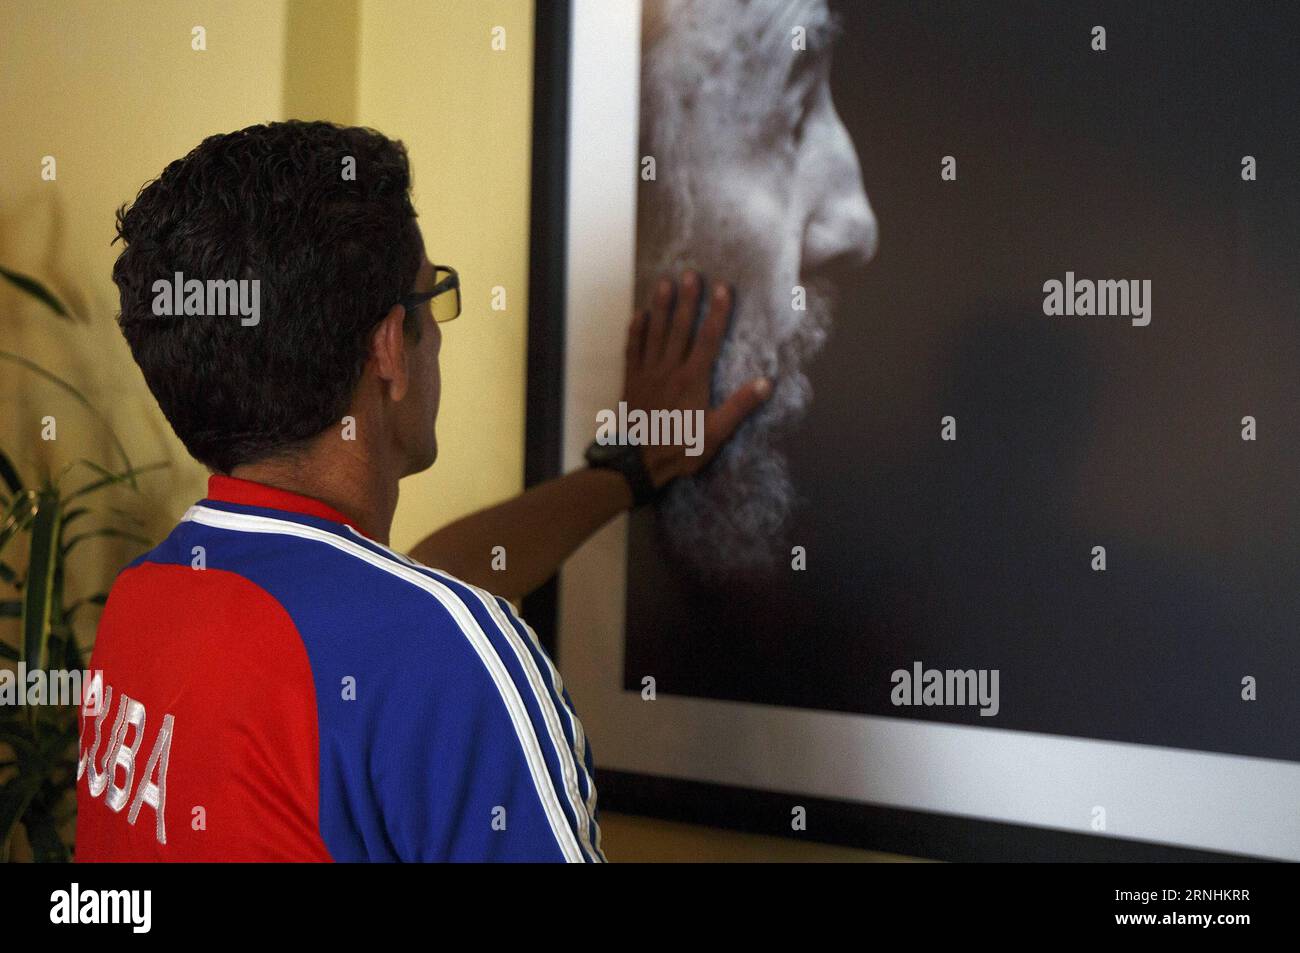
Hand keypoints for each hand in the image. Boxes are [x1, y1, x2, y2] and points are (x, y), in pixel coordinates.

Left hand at [622, 270, 771, 488]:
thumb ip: (739, 407)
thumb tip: (766, 383)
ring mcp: (647, 373)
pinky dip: (636, 331)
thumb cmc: (679, 449)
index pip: (708, 339)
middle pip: (680, 328)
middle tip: (691, 273)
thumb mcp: (715, 434)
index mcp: (692, 380)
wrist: (636, 463)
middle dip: (687, 299)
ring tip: (665, 282)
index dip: (717, 312)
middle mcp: (669, 369)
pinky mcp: (632, 381)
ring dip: (661, 307)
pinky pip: (633, 350)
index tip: (723, 288)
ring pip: (655, 333)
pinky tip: (639, 315)